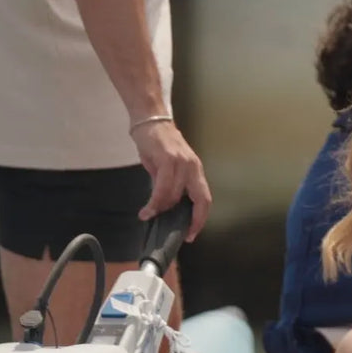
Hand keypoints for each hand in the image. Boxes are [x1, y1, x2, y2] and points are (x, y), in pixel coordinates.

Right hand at [131, 120, 210, 241]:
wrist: (149, 118)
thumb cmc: (157, 143)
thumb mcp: (166, 167)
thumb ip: (169, 185)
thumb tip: (164, 205)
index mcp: (195, 170)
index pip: (204, 199)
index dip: (200, 219)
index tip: (192, 233)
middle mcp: (193, 167)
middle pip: (200, 200)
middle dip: (192, 221)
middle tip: (181, 234)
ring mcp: (182, 162)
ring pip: (175, 196)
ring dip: (162, 209)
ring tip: (150, 214)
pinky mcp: (168, 159)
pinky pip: (163, 188)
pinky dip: (155, 202)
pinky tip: (147, 209)